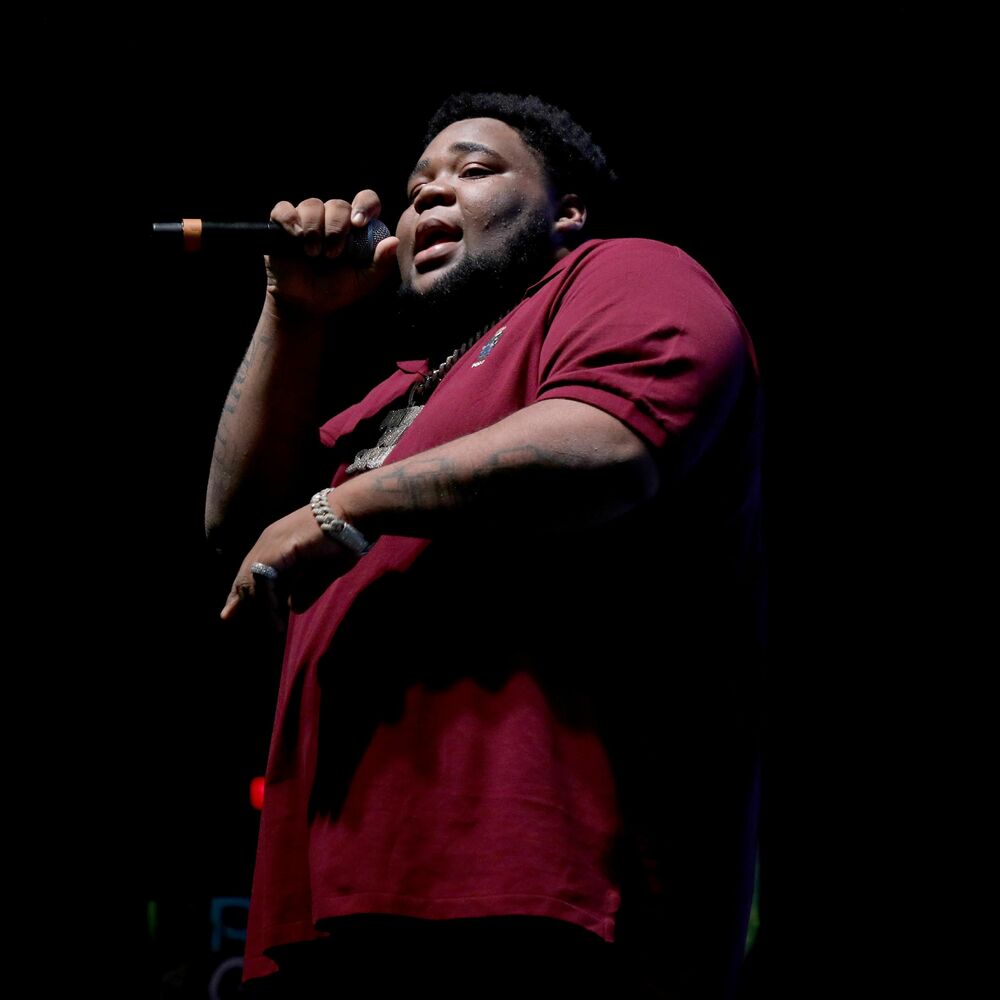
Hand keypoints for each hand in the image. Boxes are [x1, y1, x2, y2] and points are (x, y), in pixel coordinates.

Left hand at [221, 504, 360, 627]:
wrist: (355, 512)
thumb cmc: (346, 537)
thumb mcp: (324, 569)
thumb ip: (308, 588)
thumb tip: (293, 608)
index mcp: (277, 541)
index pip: (251, 570)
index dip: (242, 591)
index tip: (231, 610)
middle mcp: (268, 541)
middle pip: (245, 576)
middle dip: (240, 600)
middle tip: (230, 617)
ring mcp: (271, 543)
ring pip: (251, 581)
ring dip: (260, 606)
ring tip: (272, 627)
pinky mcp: (279, 549)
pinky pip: (263, 580)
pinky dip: (266, 599)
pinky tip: (274, 613)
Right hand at [265, 191, 399, 315]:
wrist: (307, 304)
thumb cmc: (338, 290)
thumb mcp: (364, 281)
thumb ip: (381, 263)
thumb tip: (394, 241)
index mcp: (355, 226)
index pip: (366, 200)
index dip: (364, 205)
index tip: (359, 224)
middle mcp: (332, 218)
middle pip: (337, 204)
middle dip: (336, 228)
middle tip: (333, 255)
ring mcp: (307, 219)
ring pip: (312, 204)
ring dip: (314, 228)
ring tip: (314, 254)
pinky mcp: (284, 224)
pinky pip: (284, 210)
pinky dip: (290, 220)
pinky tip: (295, 237)